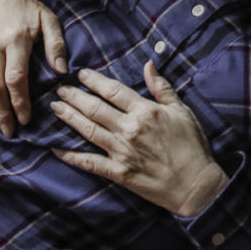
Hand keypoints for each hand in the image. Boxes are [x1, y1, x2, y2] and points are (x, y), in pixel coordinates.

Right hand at [0, 0, 66, 136]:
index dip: (20, 102)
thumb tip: (62, 72)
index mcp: (15, 39)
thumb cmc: (30, 10)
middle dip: (2, 113)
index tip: (27, 119)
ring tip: (0, 125)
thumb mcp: (50, 21)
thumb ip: (57, 46)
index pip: (15, 78)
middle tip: (11, 131)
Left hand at [51, 62, 227, 216]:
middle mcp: (129, 129)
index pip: (113, 91)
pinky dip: (71, 156)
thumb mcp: (182, 111)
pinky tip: (56, 148)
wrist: (195, 184)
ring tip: (55, 108)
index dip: (94, 81)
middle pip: (95, 108)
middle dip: (74, 97)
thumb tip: (148, 65)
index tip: (81, 74)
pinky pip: (89, 162)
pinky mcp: (118, 173)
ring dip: (69, 118)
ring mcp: (121, 152)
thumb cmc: (192, 146)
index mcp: (146, 111)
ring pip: (88, 130)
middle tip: (59, 89)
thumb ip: (162, 88)